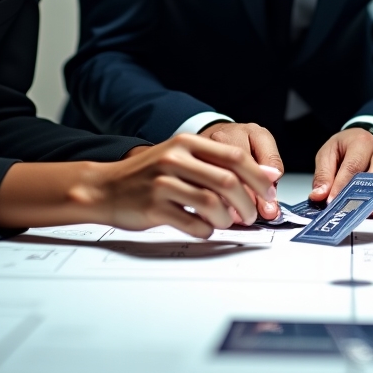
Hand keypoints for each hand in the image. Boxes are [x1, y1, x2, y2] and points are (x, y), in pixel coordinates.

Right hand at [0, 134, 279, 239]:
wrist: (104, 187)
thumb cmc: (147, 175)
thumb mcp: (179, 156)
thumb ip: (215, 163)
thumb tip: (263, 175)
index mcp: (187, 142)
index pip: (235, 156)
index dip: (258, 176)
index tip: (269, 191)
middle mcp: (176, 158)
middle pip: (228, 181)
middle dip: (248, 201)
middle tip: (254, 214)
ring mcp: (163, 183)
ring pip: (213, 203)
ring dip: (229, 218)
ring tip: (229, 222)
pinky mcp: (154, 208)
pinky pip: (193, 223)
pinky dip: (206, 230)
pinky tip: (204, 228)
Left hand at [310, 128, 372, 205]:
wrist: (360, 141)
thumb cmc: (344, 148)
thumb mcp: (327, 155)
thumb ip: (323, 175)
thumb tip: (319, 195)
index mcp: (361, 141)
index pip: (353, 166)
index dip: (342, 186)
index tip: (332, 202)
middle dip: (362, 194)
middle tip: (349, 210)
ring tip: (363, 213)